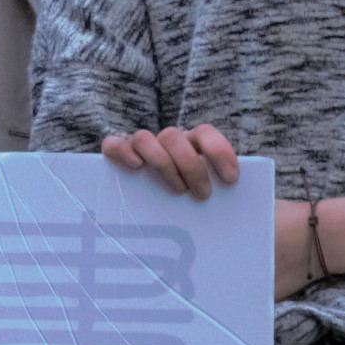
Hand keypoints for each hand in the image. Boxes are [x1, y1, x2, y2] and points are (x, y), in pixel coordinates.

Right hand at [102, 124, 243, 200]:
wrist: (151, 209)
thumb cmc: (188, 201)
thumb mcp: (204, 193)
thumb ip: (215, 193)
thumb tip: (229, 211)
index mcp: (190, 143)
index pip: (204, 133)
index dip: (218, 151)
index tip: (230, 179)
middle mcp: (166, 141)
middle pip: (173, 136)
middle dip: (191, 167)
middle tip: (202, 195)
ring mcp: (140, 146)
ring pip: (144, 138)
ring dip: (162, 164)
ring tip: (177, 191)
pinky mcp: (117, 154)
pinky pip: (113, 144)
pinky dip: (123, 152)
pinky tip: (136, 167)